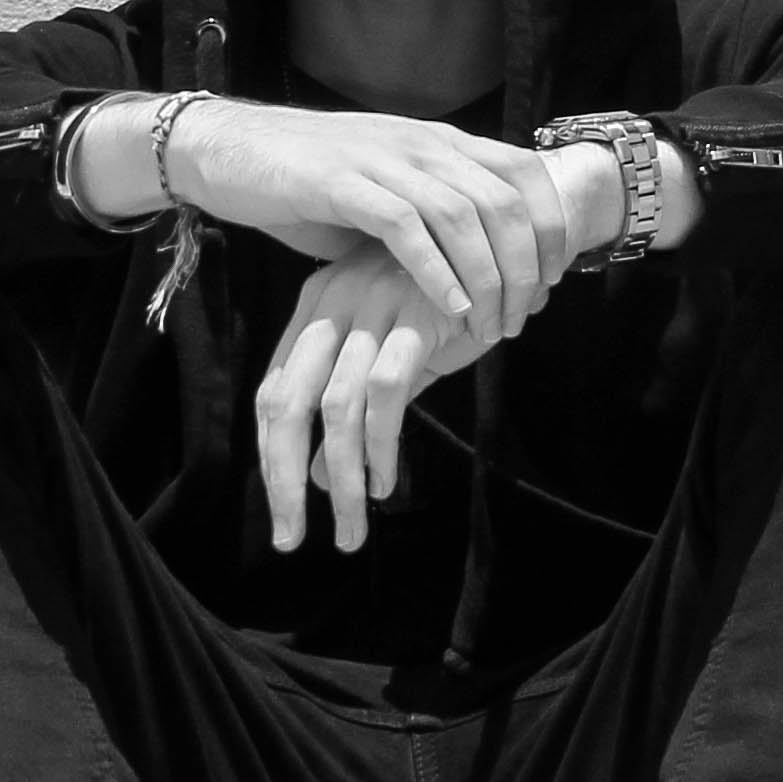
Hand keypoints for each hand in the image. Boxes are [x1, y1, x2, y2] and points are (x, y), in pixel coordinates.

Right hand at [171, 101, 577, 348]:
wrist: (229, 151)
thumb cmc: (308, 184)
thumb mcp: (387, 193)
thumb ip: (432, 218)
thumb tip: (481, 268)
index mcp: (438, 142)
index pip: (523, 173)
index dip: (550, 227)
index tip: (553, 281)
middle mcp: (419, 143)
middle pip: (502, 202)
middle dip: (524, 268)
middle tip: (522, 318)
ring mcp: (380, 159)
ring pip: (462, 216)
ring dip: (486, 278)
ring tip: (489, 326)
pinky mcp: (340, 182)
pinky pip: (406, 227)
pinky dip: (436, 271)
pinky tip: (450, 308)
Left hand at [256, 244, 491, 552]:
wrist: (511, 243)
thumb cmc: (448, 307)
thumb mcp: (390, 362)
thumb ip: (350, 415)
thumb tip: (311, 479)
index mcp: (316, 308)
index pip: (271, 392)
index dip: (271, 456)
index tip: (284, 513)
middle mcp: (333, 302)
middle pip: (286, 402)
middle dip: (282, 479)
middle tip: (294, 538)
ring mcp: (373, 304)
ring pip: (337, 406)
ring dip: (342, 477)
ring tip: (352, 527)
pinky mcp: (415, 312)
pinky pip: (386, 389)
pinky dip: (381, 443)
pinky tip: (385, 481)